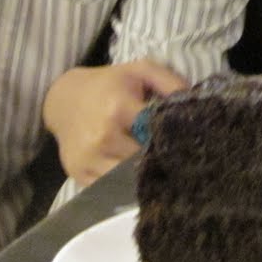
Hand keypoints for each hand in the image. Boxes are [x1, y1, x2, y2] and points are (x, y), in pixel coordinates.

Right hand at [42, 59, 187, 186]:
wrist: (64, 99)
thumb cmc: (109, 85)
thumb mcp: (140, 71)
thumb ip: (171, 82)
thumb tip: (197, 104)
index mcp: (118, 108)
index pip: (155, 134)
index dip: (175, 142)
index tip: (190, 147)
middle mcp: (102, 137)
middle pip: (144, 162)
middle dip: (163, 163)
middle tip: (181, 165)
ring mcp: (88, 160)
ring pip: (129, 181)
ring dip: (146, 179)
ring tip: (161, 173)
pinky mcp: (79, 175)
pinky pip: (111, 189)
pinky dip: (126, 188)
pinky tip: (138, 179)